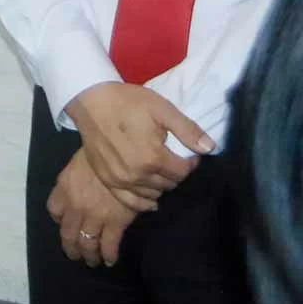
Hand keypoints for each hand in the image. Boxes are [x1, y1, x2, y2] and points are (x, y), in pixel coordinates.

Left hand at [47, 150, 136, 266]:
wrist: (127, 154)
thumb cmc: (104, 152)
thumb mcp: (81, 161)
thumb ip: (75, 179)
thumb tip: (79, 190)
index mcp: (65, 188)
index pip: (54, 210)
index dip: (59, 220)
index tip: (64, 224)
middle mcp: (75, 206)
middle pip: (67, 234)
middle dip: (71, 248)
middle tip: (76, 255)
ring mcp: (94, 216)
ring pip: (87, 243)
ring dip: (89, 256)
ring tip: (92, 261)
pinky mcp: (115, 223)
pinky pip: (108, 245)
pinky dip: (108, 255)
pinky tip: (109, 260)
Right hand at [64, 83, 212, 200]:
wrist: (92, 101)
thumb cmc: (129, 102)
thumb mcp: (163, 109)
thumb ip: (188, 130)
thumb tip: (210, 148)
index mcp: (153, 158)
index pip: (182, 172)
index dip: (190, 162)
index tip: (189, 153)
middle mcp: (137, 175)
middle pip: (169, 184)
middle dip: (176, 173)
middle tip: (174, 159)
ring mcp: (120, 181)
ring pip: (153, 194)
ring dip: (162, 185)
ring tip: (161, 170)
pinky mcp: (108, 181)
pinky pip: (131, 202)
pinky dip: (144, 202)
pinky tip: (152, 200)